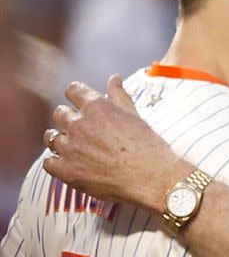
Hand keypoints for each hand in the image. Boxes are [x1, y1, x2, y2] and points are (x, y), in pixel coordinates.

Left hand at [42, 75, 188, 212]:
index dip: (76, 95)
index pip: (73, 90)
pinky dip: (56, 162)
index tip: (80, 103)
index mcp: (96, 107)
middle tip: (82, 129)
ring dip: (60, 139)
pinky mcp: (67, 171)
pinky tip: (69, 163)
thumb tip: (114, 78)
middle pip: (59, 114)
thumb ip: (119, 95)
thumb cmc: (147, 146)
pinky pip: (49, 162)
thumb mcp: (134, 115)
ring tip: (73, 147)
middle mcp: (79, 124)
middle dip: (68, 118)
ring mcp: (70, 148)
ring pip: (51, 137)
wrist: (151, 177)